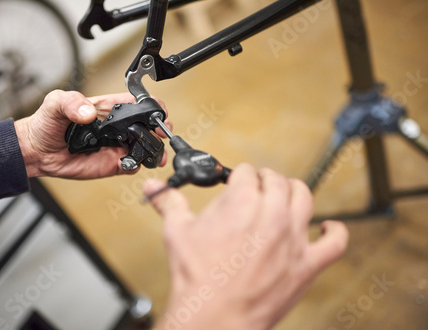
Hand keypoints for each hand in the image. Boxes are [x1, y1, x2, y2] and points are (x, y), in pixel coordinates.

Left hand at [14, 90, 170, 178]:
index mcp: (109, 108)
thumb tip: (88, 112)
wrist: (36, 151)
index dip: (153, 106)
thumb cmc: (47, 123)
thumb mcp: (55, 103)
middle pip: (148, 126)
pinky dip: (137, 165)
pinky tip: (133, 163)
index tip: (158, 112)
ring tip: (155, 153)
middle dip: (160, 128)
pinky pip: (132, 165)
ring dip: (154, 149)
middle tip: (161, 132)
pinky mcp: (112, 164)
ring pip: (144, 147)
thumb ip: (71, 102)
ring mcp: (117, 146)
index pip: (139, 103)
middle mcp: (117, 127)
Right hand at [144, 164, 348, 329]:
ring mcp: (293, 238)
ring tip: (285, 194)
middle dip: (264, 180)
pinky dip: (334, 231)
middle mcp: (271, 213)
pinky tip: (327, 227)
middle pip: (276, 180)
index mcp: (241, 200)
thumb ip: (168, 203)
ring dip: (294, 191)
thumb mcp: (177, 232)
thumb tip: (153, 189)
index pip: (246, 172)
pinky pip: (335, 242)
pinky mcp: (306, 264)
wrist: (214, 317)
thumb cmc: (197, 277)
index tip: (235, 182)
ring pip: (305, 198)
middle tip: (255, 188)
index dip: (239, 176)